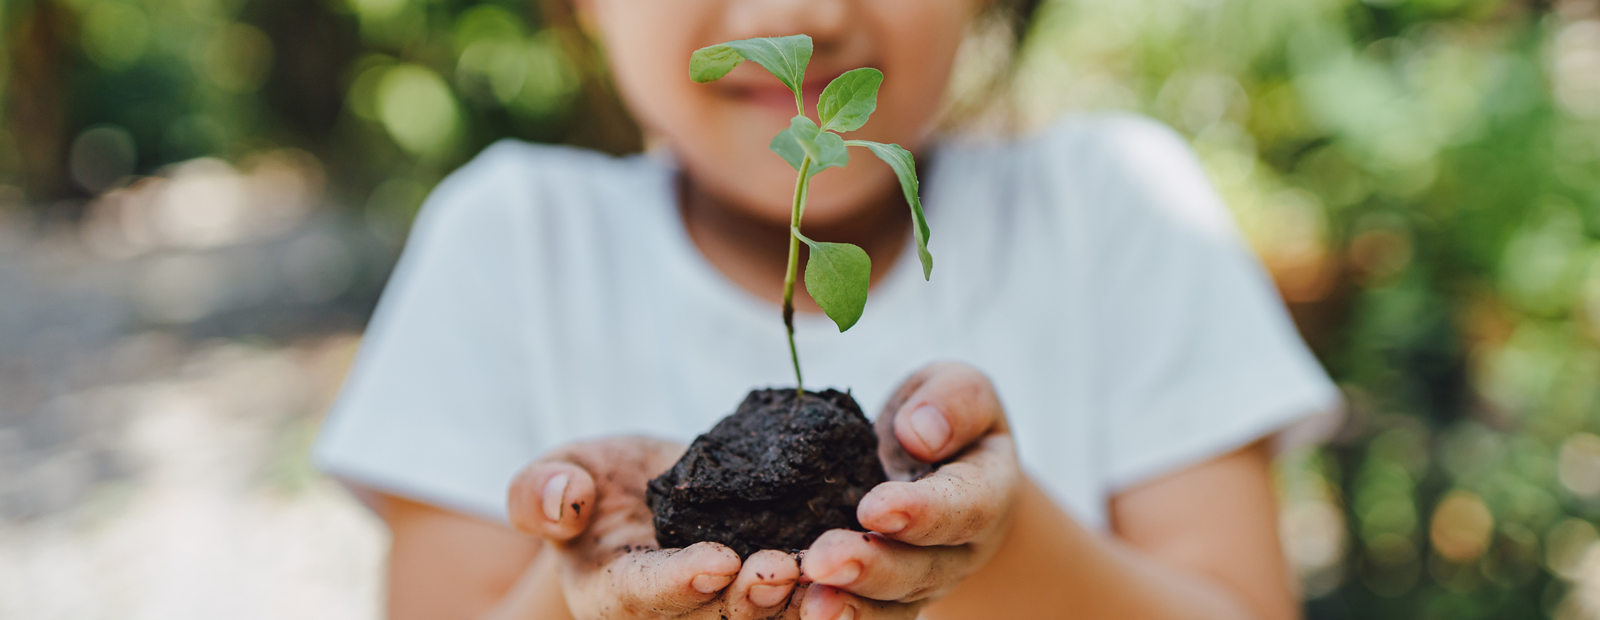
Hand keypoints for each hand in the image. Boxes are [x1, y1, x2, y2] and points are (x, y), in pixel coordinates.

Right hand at [508, 437, 806, 619]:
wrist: (649, 496)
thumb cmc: (596, 484)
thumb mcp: (556, 472)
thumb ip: (539, 491)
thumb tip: (562, 499)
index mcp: (612, 595)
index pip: (642, 596)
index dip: (678, 583)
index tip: (716, 562)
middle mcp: (670, 618)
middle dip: (747, 601)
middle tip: (781, 568)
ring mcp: (721, 611)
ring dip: (795, 604)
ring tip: (824, 571)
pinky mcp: (768, 596)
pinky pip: (799, 603)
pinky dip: (828, 592)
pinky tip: (858, 565)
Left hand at [798, 362, 1021, 619]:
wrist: (939, 468)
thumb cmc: (945, 421)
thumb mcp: (962, 388)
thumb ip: (954, 400)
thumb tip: (920, 433)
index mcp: (988, 491)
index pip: (964, 506)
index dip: (921, 511)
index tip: (873, 507)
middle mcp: (959, 549)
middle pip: (922, 568)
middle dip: (871, 567)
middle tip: (823, 561)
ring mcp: (922, 581)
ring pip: (892, 605)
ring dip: (850, 608)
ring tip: (810, 604)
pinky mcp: (884, 598)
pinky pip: (865, 616)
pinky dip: (835, 617)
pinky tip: (800, 613)